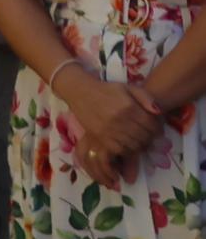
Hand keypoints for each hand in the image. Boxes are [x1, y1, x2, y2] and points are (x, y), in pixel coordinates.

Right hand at [62, 60, 163, 175]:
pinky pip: (121, 150)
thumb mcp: (127, 88)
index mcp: (129, 107)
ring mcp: (110, 130)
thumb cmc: (106, 90)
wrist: (80, 92)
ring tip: (139, 140)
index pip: (152, 125)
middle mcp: (120, 120)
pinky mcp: (101, 137)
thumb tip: (159, 112)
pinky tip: (127, 144)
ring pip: (134, 145)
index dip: (158, 129)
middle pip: (145, 137)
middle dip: (150, 138)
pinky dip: (128, 150)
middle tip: (149, 136)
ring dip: (140, 145)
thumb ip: (145, 97)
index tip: (156, 128)